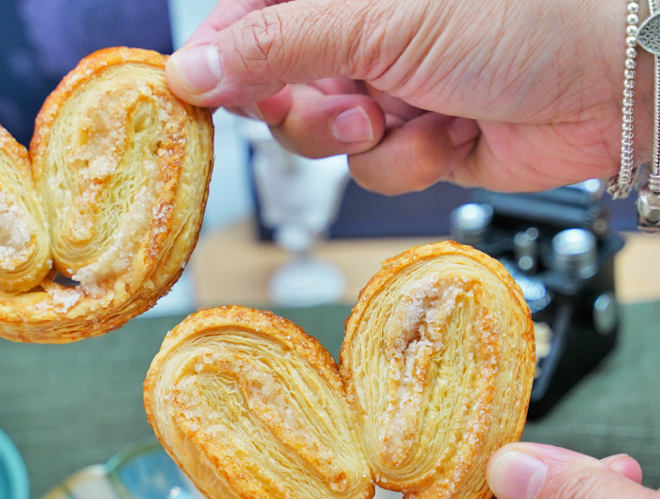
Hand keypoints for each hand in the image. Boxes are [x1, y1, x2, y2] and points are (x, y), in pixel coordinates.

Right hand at [165, 0, 652, 194]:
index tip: (194, 93)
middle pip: (277, 88)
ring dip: (364, 140)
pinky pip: (374, 169)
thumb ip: (278, 46)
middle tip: (345, 108)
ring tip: (407, 117)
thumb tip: (195, 67)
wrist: (616, 83)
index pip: (250, 17)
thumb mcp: (380, 21)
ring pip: (322, 139)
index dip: (221, 58)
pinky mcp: (418, 138)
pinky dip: (408, 161)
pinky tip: (451, 135)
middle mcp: (363, 34)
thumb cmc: (524, 17)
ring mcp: (390, 86)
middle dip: (307, 111)